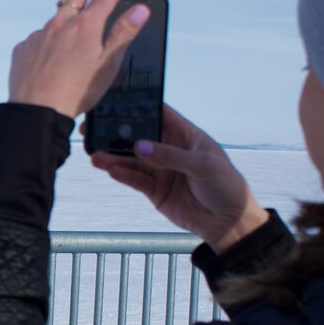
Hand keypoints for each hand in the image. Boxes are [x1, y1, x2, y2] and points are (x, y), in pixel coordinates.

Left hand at [8, 0, 150, 115]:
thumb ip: (123, 33)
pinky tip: (55, 55)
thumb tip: (140, 10)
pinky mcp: (24, 48)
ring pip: (57, 16)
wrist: (37, 111)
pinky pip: (40, 36)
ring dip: (70, 14)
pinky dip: (51, 38)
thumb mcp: (108, 63)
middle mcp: (59, 24)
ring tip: (79, 27)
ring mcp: (39, 35)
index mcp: (84, 26)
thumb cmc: (76, 92)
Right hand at [89, 105, 269, 250]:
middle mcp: (169, 150)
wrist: (229, 223)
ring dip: (113, 156)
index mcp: (185, 135)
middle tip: (94, 128)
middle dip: (117, 132)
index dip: (140, 106)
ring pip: (131, 159)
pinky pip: (134, 179)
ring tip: (95, 154)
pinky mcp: (155, 190)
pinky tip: (110, 169)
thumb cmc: (226, 186)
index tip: (117, 101)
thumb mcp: (203, 166)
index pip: (159, 114)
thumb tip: (140, 147)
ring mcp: (160, 170)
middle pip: (139, 136)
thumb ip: (171, 156)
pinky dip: (121, 174)